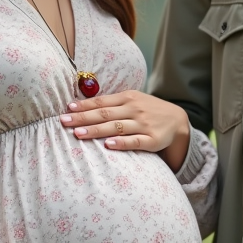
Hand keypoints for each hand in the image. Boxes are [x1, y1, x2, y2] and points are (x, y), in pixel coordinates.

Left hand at [60, 91, 191, 170]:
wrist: (178, 120)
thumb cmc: (148, 111)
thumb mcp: (133, 100)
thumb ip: (112, 103)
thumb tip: (84, 105)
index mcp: (128, 98)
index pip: (101, 102)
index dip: (84, 105)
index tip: (67, 109)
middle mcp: (134, 109)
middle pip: (104, 114)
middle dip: (83, 117)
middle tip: (64, 121)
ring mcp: (143, 125)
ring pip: (116, 127)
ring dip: (97, 130)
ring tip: (79, 133)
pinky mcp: (152, 140)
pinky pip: (135, 141)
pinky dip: (121, 143)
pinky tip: (108, 145)